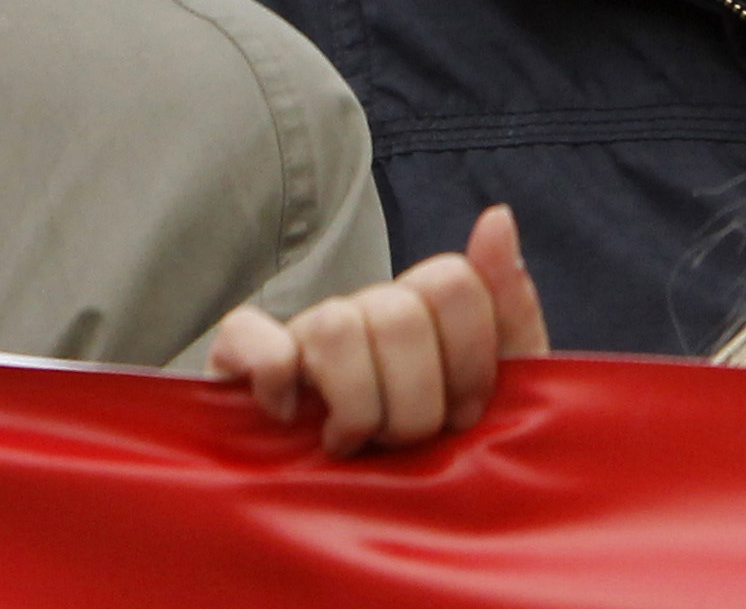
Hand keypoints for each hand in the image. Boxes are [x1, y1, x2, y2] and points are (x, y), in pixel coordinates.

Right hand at [208, 205, 547, 454]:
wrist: (363, 527)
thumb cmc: (434, 458)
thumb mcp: (496, 394)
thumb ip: (510, 307)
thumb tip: (497, 217)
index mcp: (425, 310)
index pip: (452, 282)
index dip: (468, 359)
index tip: (462, 416)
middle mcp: (364, 311)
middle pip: (398, 312)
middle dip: (414, 399)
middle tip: (404, 442)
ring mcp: (302, 333)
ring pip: (335, 325)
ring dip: (355, 404)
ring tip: (352, 442)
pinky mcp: (236, 364)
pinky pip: (245, 333)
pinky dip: (273, 375)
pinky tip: (289, 418)